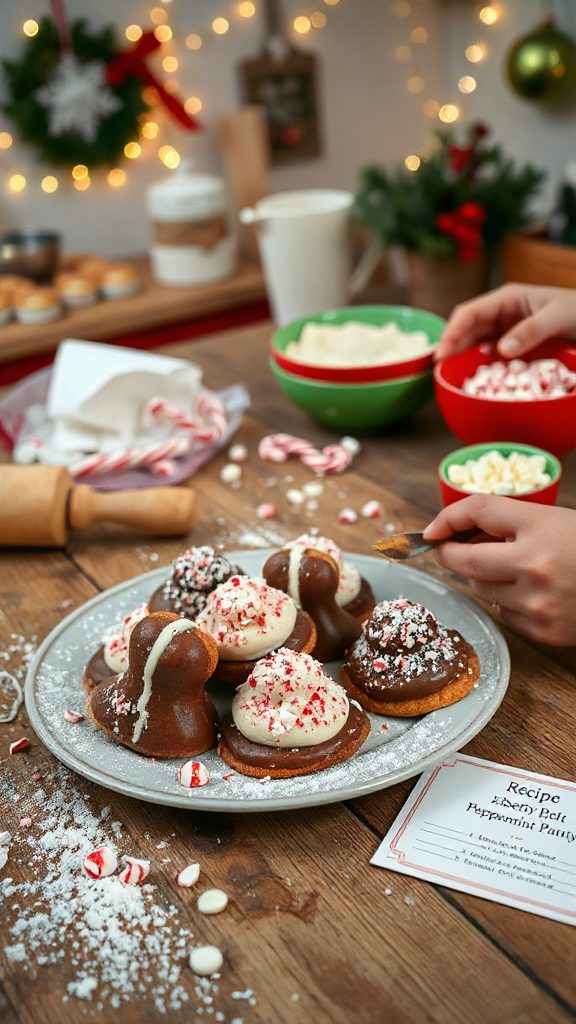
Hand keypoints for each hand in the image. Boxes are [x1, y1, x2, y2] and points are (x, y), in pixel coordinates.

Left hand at [423, 495, 575, 645]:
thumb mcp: (553, 521)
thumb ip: (509, 525)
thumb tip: (458, 536)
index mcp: (540, 526)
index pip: (478, 510)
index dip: (448, 517)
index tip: (432, 529)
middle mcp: (534, 565)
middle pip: (465, 560)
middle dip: (449, 554)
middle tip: (446, 550)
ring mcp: (538, 602)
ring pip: (481, 588)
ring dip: (483, 577)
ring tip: (511, 567)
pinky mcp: (543, 630)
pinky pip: (503, 613)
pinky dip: (508, 601)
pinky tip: (533, 592)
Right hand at [434, 283, 575, 360]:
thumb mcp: (557, 317)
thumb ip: (530, 331)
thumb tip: (502, 349)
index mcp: (507, 297)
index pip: (469, 313)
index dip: (451, 332)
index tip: (441, 354)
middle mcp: (502, 311)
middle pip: (467, 327)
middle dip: (451, 345)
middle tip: (439, 369)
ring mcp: (507, 326)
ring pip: (475, 340)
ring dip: (463, 354)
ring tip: (450, 372)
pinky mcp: (513, 341)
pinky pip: (490, 351)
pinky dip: (480, 361)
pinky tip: (476, 373)